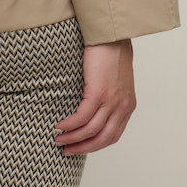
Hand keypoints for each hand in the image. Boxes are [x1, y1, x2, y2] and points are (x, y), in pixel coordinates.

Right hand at [54, 38, 135, 154]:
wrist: (112, 35)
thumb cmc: (111, 52)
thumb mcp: (116, 79)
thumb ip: (109, 95)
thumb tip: (94, 104)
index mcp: (127, 105)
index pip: (113, 135)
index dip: (96, 144)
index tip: (81, 147)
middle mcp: (122, 106)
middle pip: (103, 138)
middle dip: (83, 147)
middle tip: (67, 151)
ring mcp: (111, 101)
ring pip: (91, 130)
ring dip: (73, 139)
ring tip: (59, 140)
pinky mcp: (98, 92)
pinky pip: (82, 116)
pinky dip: (70, 125)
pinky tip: (60, 126)